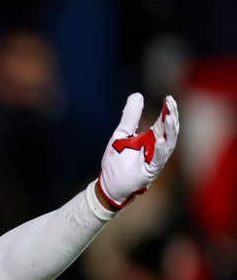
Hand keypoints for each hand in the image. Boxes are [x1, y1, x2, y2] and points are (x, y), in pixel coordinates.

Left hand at [98, 92, 179, 208]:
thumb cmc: (116, 161)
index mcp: (152, 138)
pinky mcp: (150, 171)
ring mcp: (155, 160)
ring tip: (169, 116)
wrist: (108, 185)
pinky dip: (160, 150)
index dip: (168, 110)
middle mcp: (157, 148)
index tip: (169, 98)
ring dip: (169, 130)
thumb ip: (130, 116)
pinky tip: (160, 139)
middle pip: (170, 131)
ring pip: (168, 144)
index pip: (164, 122)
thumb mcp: (121, 134)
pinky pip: (158, 160)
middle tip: (171, 103)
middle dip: (171, 117)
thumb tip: (137, 95)